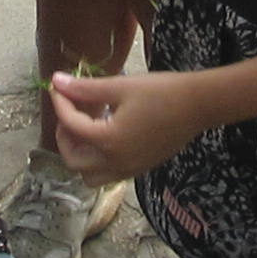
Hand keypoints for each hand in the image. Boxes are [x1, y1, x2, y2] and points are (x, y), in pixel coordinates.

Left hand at [47, 66, 212, 186]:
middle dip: (64, 137)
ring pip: (89, 175)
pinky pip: (108, 174)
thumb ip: (86, 88)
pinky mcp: (140, 168)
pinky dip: (98, 160)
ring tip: (85, 128)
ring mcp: (129, 169)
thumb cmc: (162, 92)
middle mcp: (116, 162)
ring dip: (80, 154)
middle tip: (69, 113)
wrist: (200, 105)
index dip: (60, 103)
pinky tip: (106, 134)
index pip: (71, 125)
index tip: (58, 87)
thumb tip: (56, 82)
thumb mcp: (121, 87)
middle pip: (74, 161)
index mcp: (108, 141)